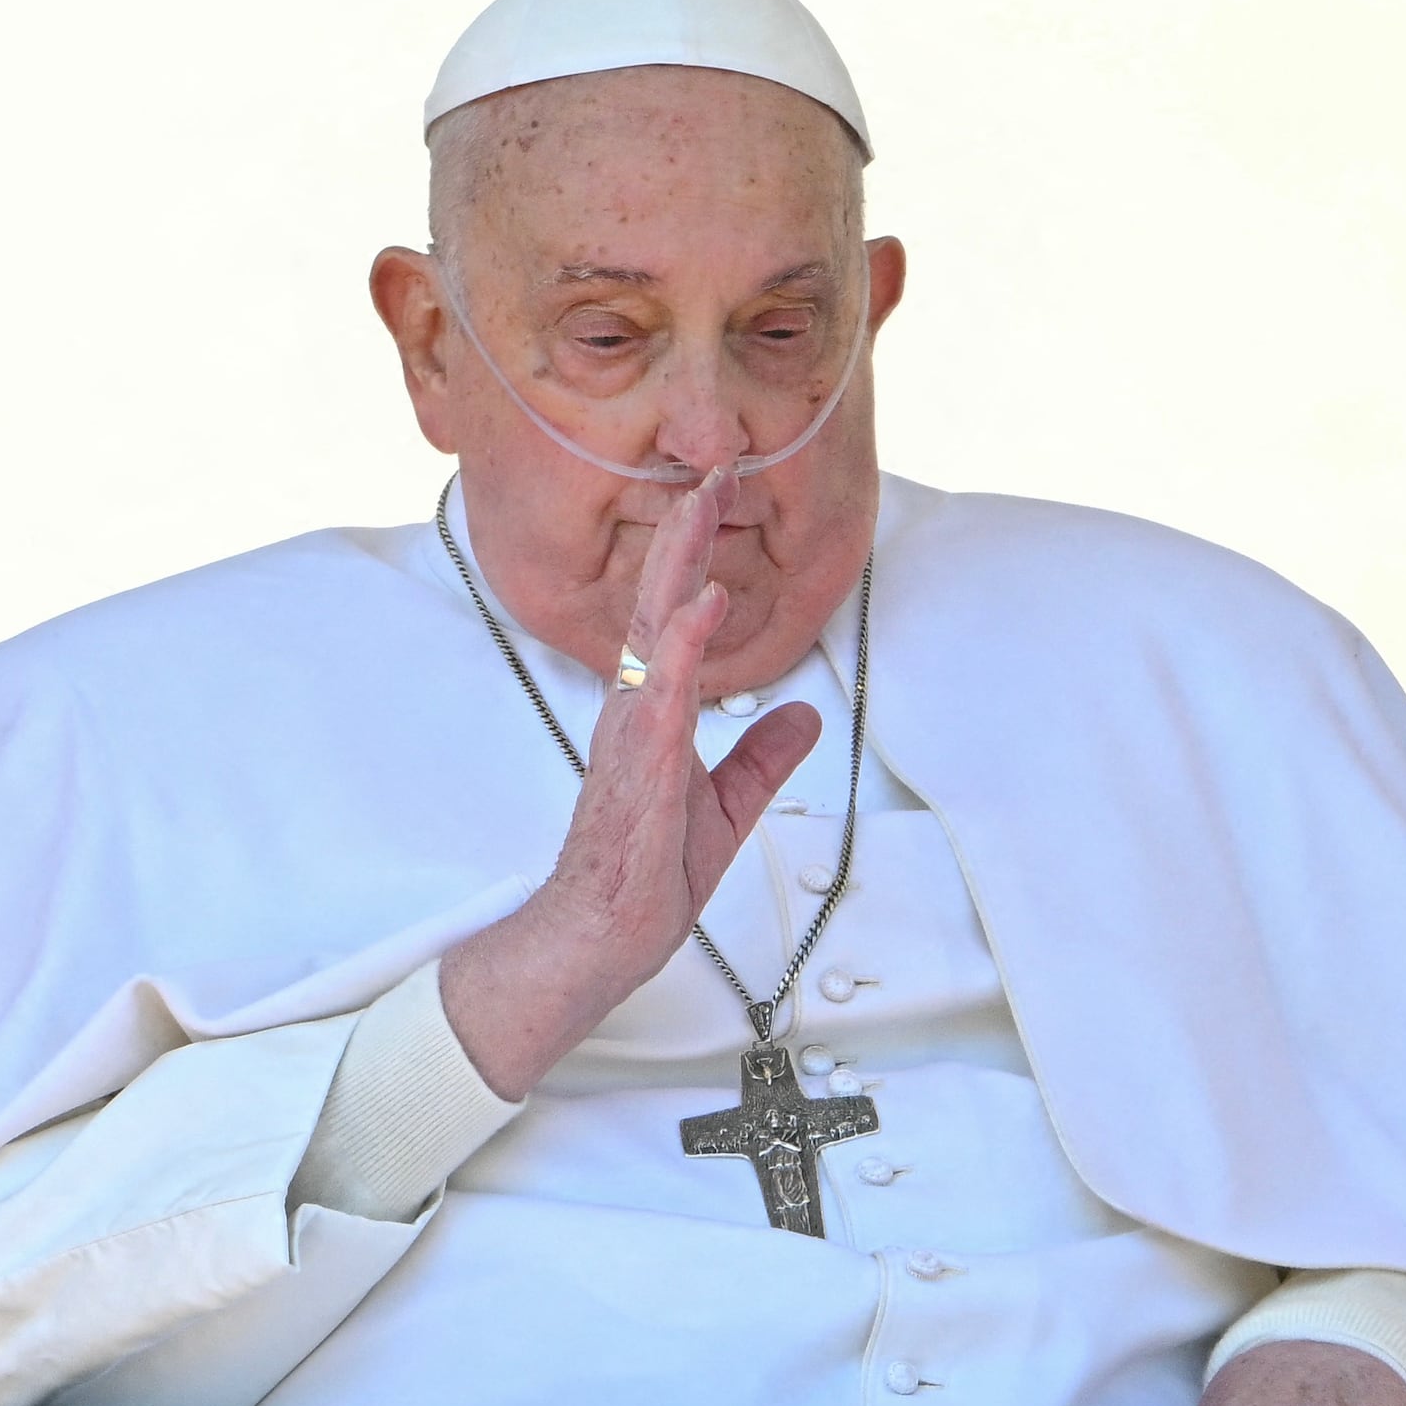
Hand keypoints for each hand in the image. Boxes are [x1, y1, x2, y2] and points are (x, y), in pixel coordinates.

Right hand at [438, 472, 824, 1096]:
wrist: (603, 934)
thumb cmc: (646, 875)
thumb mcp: (729, 807)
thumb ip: (762, 758)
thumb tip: (802, 715)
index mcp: (653, 713)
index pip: (672, 619)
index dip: (692, 559)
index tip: (712, 502)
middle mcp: (636, 709)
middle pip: (659, 603)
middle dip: (684, 534)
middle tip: (710, 470)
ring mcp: (633, 730)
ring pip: (655, 628)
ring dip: (680, 563)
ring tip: (702, 505)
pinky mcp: (639, 760)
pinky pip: (662, 688)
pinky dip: (684, 640)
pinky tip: (703, 600)